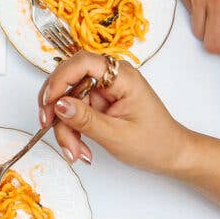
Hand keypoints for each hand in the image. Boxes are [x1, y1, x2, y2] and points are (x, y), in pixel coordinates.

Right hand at [38, 51, 194, 174]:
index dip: (59, 79)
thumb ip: (85, 119)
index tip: (48, 104)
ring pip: (67, 102)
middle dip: (56, 110)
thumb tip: (57, 105)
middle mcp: (110, 78)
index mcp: (122, 77)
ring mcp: (103, 91)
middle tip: (48, 129)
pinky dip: (71, 131)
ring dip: (64, 128)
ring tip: (74, 153)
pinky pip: (73, 112)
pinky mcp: (98, 103)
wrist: (171, 155)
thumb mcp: (116, 135)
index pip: (82, 63)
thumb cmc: (154, 143)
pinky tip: (79, 148)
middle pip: (69, 84)